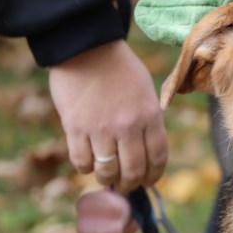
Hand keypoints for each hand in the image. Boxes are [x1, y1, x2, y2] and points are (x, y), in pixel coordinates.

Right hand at [49, 39, 167, 191]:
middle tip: (126, 185)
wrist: (86, 48)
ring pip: (107, 172)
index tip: (148, 181)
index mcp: (150, 116)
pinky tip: (88, 163)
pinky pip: (81, 161)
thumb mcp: (146, 92)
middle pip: (133, 171)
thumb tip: (146, 153)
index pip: (158, 158)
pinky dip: (86, 168)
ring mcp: (100, 129)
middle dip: (130, 184)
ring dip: (108, 180)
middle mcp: (128, 126)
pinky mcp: (75, 128)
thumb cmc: (119, 69)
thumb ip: (148, 121)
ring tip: (107, 177)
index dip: (154, 176)